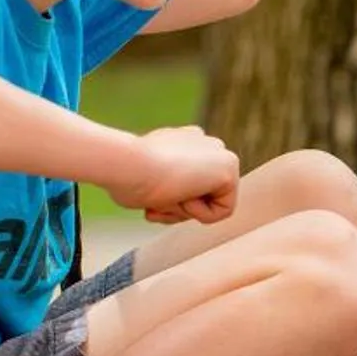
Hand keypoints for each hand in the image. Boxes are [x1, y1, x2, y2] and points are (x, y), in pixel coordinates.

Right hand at [114, 125, 238, 223]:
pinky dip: (199, 213)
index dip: (169, 202)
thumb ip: (165, 185)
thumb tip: (176, 199)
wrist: (128, 165)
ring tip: (165, 195)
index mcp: (185, 141)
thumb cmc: (127, 177)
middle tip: (155, 202)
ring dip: (184, 210)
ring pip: (209, 203)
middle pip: (201, 196)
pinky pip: (223, 211)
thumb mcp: (144, 180)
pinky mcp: (229, 167)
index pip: (188, 185)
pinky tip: (183, 195)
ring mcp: (219, 153)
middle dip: (177, 207)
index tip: (151, 200)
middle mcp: (205, 143)